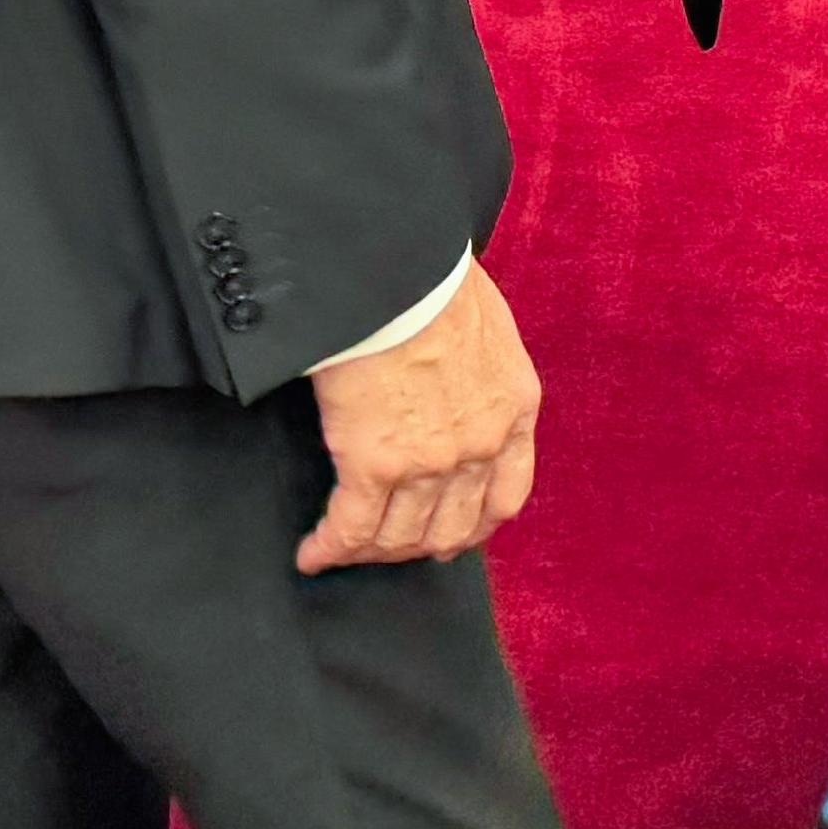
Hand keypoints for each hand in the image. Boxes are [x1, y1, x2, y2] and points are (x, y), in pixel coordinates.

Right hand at [299, 260, 539, 573]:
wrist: (397, 275)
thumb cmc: (434, 278)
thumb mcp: (488, 325)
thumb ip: (483, 370)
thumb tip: (454, 379)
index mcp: (514, 409)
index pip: (506, 496)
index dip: (474, 524)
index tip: (452, 533)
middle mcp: (479, 447)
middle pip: (452, 527)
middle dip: (420, 544)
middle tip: (393, 545)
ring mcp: (429, 463)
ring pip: (399, 536)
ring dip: (371, 550)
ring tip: (345, 548)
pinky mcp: (374, 466)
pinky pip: (351, 527)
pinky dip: (329, 548)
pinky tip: (313, 553)